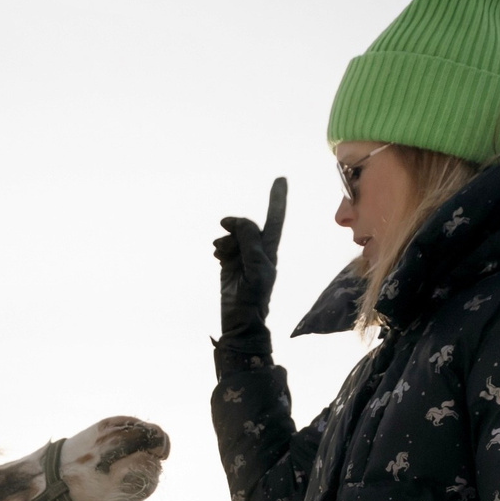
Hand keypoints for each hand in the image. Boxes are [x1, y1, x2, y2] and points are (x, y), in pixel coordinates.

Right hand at [213, 176, 286, 339]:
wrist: (239, 321)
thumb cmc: (253, 298)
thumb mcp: (255, 268)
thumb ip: (250, 241)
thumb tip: (241, 221)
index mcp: (269, 251)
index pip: (275, 220)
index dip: (277, 200)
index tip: (280, 179)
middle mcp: (257, 251)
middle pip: (246, 227)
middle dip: (235, 227)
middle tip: (224, 224)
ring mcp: (242, 257)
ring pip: (232, 236)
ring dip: (224, 241)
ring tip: (219, 253)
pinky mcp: (229, 265)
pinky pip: (223, 246)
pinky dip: (220, 249)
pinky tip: (218, 258)